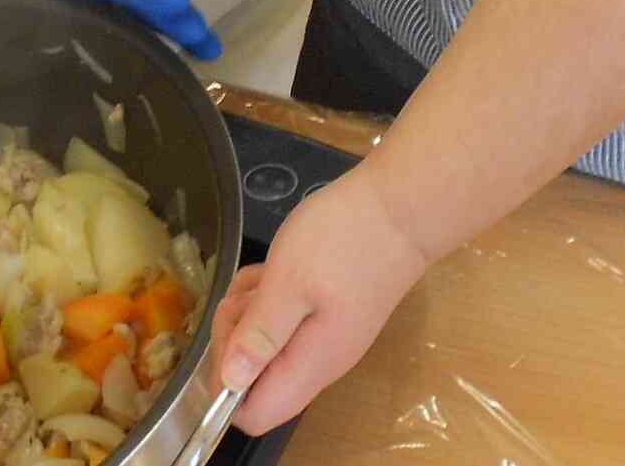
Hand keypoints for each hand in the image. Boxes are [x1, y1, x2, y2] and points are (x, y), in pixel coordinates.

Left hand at [212, 167, 430, 432]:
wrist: (399, 210)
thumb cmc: (342, 241)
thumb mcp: (289, 282)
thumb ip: (260, 335)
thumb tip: (230, 384)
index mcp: (310, 365)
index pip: (255, 414)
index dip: (226, 385)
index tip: (227, 336)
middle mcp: (318, 362)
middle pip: (254, 378)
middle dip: (235, 337)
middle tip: (248, 295)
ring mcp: (324, 338)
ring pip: (264, 344)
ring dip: (249, 312)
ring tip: (265, 276)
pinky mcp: (326, 314)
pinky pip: (280, 320)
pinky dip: (267, 297)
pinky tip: (275, 269)